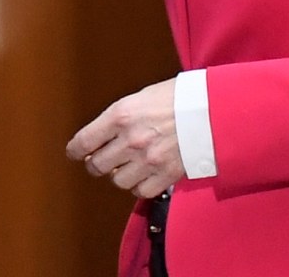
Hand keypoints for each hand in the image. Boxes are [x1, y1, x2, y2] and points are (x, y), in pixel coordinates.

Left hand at [66, 78, 184, 198]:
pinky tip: (144, 176)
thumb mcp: (143, 96)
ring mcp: (147, 161)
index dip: (75, 150)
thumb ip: (122, 116)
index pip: (84, 141)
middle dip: (96, 164)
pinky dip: (140, 186)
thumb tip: (106, 132)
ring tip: (127, 167)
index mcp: (121, 115)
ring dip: (119, 175)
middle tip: (100, 161)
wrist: (214, 110)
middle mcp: (130, 140)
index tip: (74, 152)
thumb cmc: (180, 97)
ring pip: (117, 181)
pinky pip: (141, 191)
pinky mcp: (165, 176)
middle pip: (97, 165)